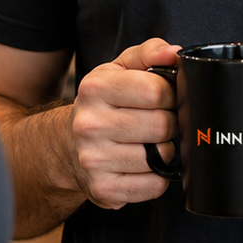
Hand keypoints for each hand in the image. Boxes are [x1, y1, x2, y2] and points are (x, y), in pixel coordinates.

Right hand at [57, 38, 179, 209]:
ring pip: (160, 156)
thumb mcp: (119, 69)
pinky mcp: (103, 188)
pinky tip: (143, 165)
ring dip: (163, 150)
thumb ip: (149, 53)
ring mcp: (94, 159)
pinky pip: (154, 185)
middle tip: (157, 121)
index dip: (170, 94)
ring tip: (147, 142)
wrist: (68, 145)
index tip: (164, 97)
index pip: (156, 90)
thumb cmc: (103, 104)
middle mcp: (89, 124)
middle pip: (161, 125)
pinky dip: (157, 176)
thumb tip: (175, 54)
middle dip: (168, 122)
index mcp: (95, 88)